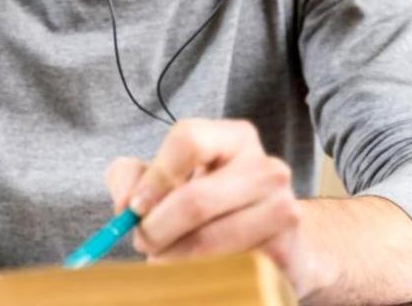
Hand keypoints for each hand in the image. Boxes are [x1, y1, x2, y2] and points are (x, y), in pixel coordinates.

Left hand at [105, 119, 320, 297]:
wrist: (273, 240)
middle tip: (141, 242)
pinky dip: (199, 273)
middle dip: (156, 228)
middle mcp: (266, 167)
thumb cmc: (208, 202)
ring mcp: (283, 208)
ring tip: (164, 257)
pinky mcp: (286, 250)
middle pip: (195, 199)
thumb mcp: (165, 178)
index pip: (188, 140)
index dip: (155, 177)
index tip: (134, 208)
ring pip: (209, 239)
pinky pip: (227, 267)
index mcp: (235, 137)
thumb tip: (126, 204)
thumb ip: (131, 176)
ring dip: (173, 256)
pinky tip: (195, 269)